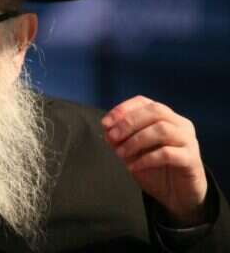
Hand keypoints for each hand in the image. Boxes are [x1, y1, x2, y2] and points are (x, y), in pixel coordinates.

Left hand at [101, 95, 207, 225]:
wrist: (178, 195)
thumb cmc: (154, 168)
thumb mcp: (132, 151)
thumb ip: (120, 139)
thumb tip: (106, 130)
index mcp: (165, 116)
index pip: (143, 102)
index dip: (122, 110)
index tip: (105, 123)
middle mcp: (180, 124)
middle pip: (155, 111)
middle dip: (129, 122)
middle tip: (112, 137)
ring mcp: (188, 140)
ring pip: (162, 130)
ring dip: (136, 140)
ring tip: (120, 154)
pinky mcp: (191, 159)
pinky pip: (168, 153)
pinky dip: (146, 159)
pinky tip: (133, 167)